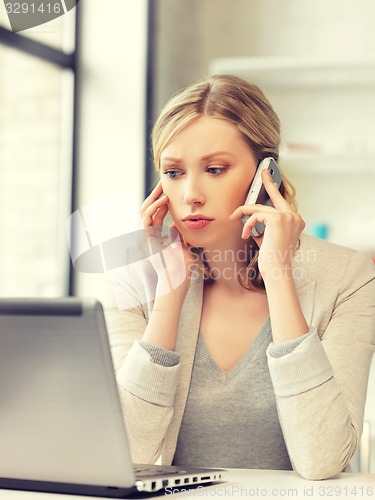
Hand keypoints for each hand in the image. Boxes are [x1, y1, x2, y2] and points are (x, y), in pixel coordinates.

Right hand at [140, 181, 194, 298]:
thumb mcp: (183, 248)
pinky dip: (154, 208)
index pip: (156, 215)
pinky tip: (163, 200)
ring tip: (163, 188)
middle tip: (164, 184)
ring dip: (154, 198)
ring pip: (144, 212)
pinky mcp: (146, 240)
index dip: (161, 203)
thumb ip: (179, 237)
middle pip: (148, 211)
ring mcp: (146, 239)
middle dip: (156, 196)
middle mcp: (148, 237)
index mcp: (155, 239)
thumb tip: (176, 226)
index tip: (169, 192)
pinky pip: (146, 220)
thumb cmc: (182, 270)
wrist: (177, 283)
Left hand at [230, 169, 304, 277]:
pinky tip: (245, 235)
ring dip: (244, 214)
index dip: (274, 188)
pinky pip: (256, 216)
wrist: (277, 269)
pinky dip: (247, 224)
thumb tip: (252, 214)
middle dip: (267, 182)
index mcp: (296, 221)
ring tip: (234, 218)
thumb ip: (264, 224)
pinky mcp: (278, 219)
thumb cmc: (272, 257)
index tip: (269, 176)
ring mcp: (288, 217)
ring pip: (260, 208)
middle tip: (262, 171)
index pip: (283, 202)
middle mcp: (295, 217)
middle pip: (274, 197)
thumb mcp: (268, 237)